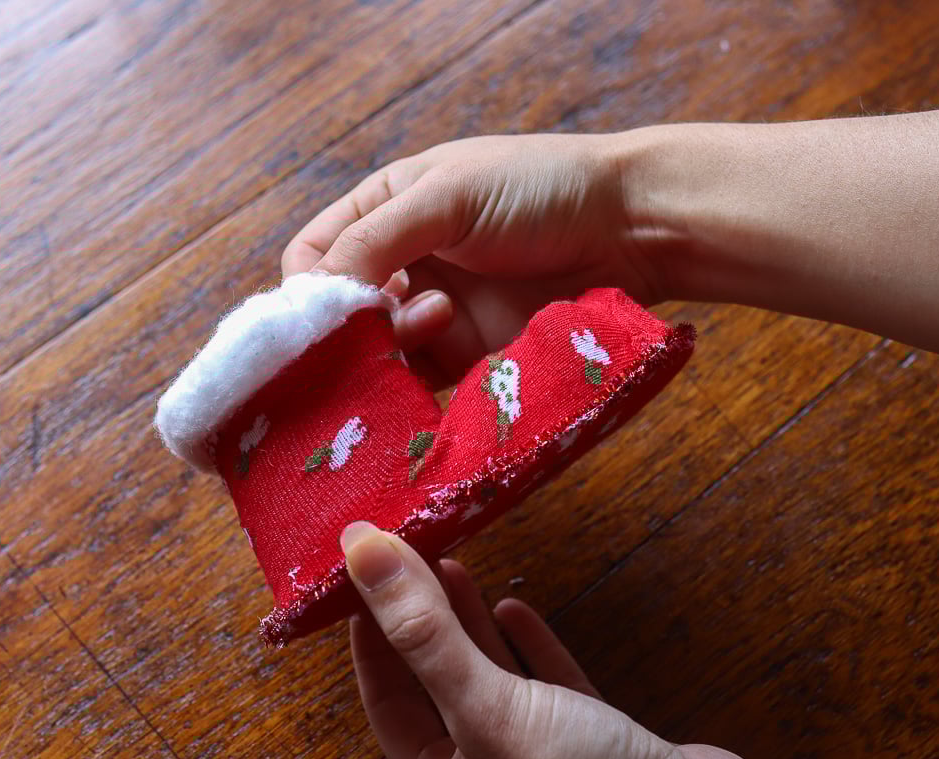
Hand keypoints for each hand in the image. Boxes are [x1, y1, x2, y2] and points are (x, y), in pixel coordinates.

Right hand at [282, 134, 661, 386]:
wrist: (631, 227)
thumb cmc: (539, 189)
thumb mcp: (447, 196)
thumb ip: (374, 239)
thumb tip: (311, 294)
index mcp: (385, 210)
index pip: (313, 258)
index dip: (307, 290)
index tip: (324, 314)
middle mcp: (402, 264)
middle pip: (339, 316)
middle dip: (346, 330)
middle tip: (376, 332)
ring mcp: (435, 312)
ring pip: (376, 355)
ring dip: (388, 353)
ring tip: (440, 318)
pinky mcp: (469, 356)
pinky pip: (421, 384)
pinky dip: (414, 390)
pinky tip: (435, 371)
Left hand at [340, 522, 771, 758]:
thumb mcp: (485, 708)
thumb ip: (425, 633)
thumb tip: (361, 552)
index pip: (387, 700)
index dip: (372, 639)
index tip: (363, 581)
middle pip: (438, 682)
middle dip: (421, 619)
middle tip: (408, 559)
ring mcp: (545, 754)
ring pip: (493, 678)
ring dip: (469, 623)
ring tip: (451, 567)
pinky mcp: (598, 741)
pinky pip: (552, 685)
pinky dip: (531, 645)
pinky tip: (516, 608)